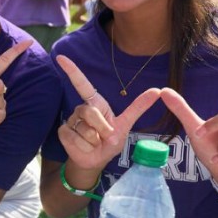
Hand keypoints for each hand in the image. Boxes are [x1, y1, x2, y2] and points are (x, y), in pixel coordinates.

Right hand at [57, 55, 161, 171]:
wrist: (95, 160)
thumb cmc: (109, 141)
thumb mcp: (126, 124)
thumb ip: (138, 108)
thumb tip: (157, 90)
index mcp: (95, 103)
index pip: (82, 83)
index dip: (72, 70)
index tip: (60, 57)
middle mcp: (81, 109)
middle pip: (90, 113)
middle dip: (102, 129)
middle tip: (106, 137)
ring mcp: (71, 120)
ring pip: (84, 129)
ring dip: (94, 141)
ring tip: (95, 143)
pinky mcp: (63, 132)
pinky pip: (75, 138)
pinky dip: (85, 146)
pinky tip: (85, 147)